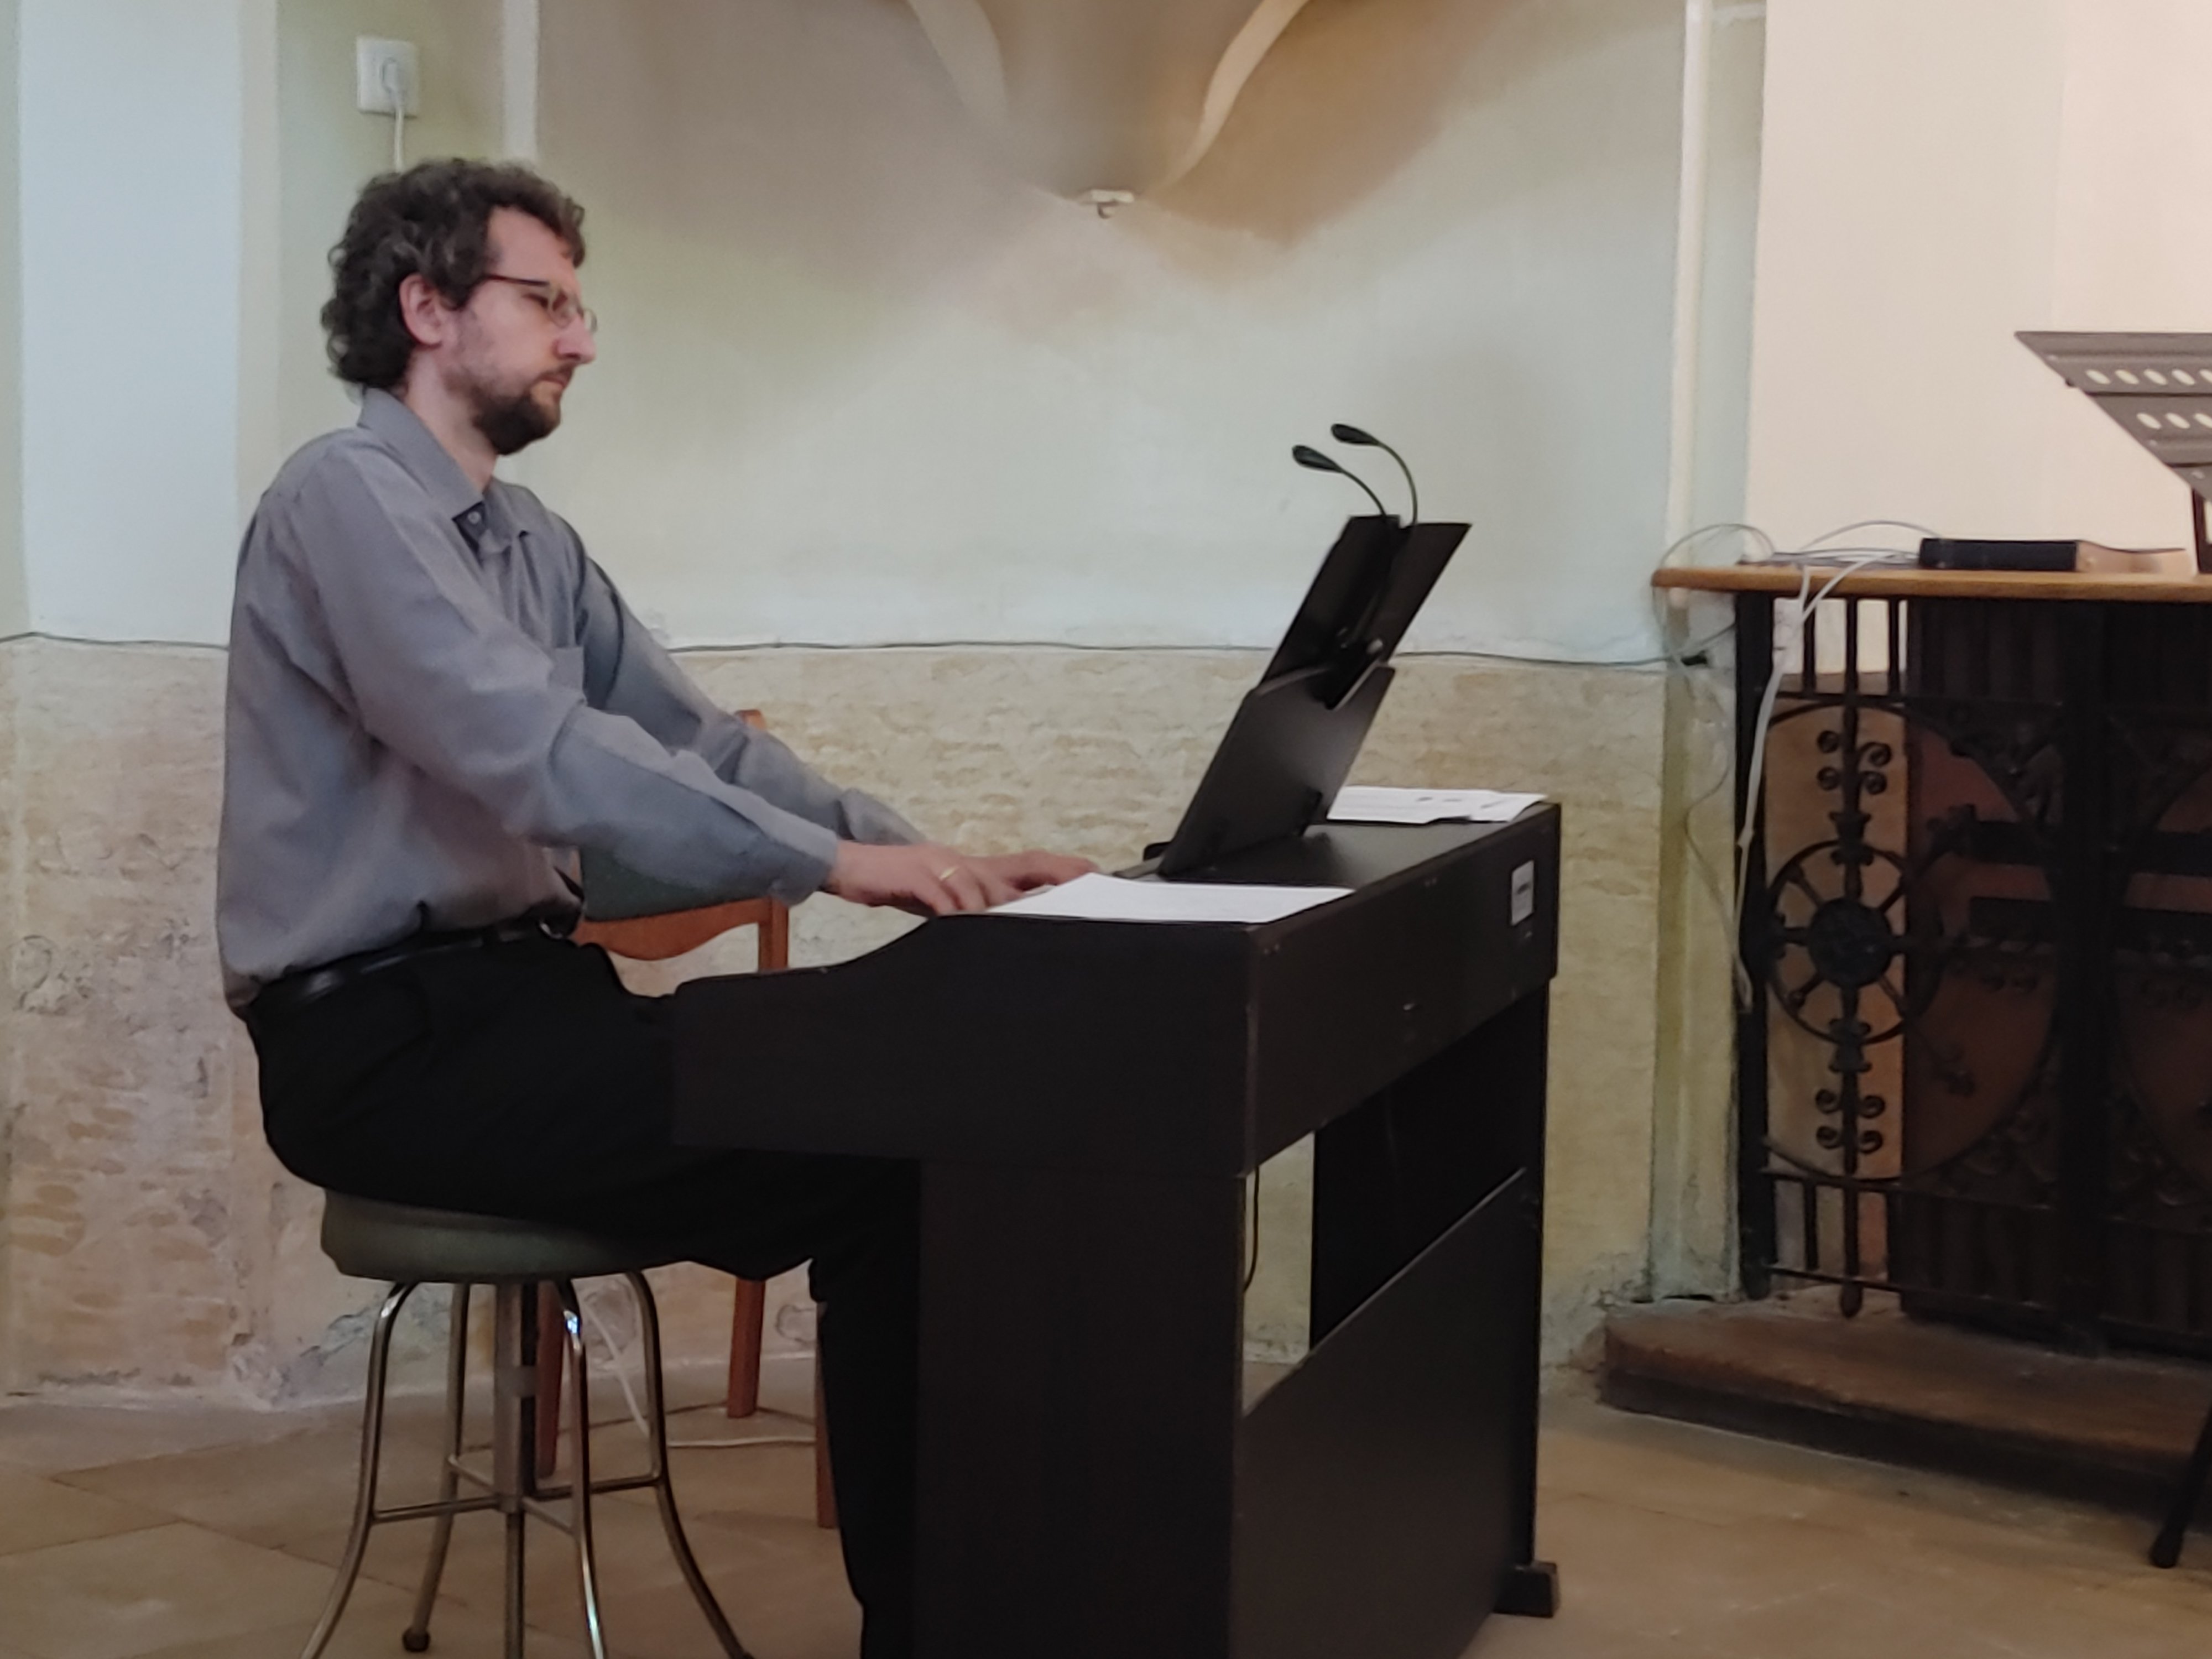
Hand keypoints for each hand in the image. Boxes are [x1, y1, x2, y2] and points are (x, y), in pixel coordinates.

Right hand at [822, 843, 1097, 916]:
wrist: (848, 866)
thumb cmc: (896, 883)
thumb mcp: (941, 899)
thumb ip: (969, 910)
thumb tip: (998, 926)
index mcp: (974, 867)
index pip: (1027, 865)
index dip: (1061, 869)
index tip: (1093, 875)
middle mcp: (964, 861)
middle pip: (1019, 869)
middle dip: (1052, 879)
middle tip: (1081, 891)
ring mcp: (941, 864)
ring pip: (984, 889)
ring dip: (998, 911)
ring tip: (1013, 929)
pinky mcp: (916, 875)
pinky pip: (946, 897)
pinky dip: (957, 914)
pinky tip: (962, 926)